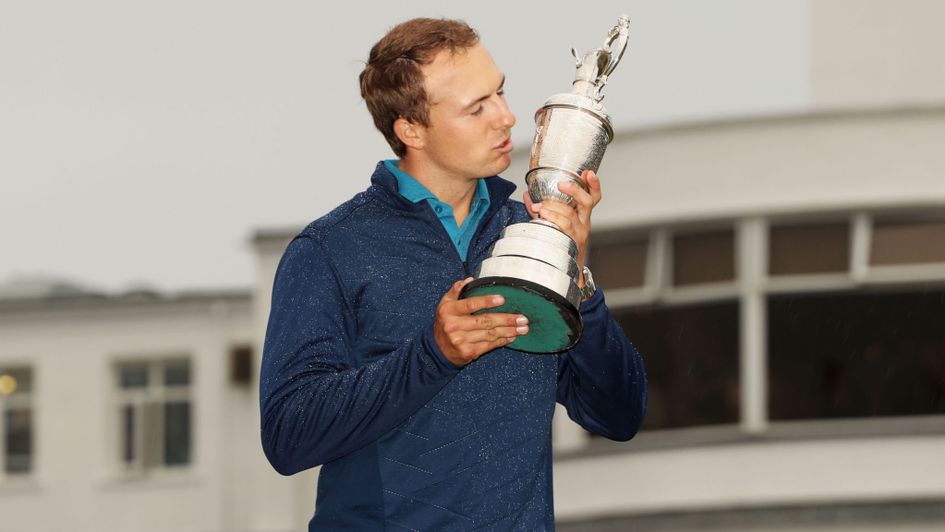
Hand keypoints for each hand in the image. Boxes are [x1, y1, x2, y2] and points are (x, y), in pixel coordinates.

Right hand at [433, 278, 528, 365]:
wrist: (438, 349)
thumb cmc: (445, 322)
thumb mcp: (445, 304)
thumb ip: (456, 290)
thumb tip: (470, 280)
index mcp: (449, 310)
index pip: (470, 304)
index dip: (486, 301)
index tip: (502, 299)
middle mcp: (454, 326)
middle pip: (484, 321)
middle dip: (506, 319)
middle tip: (522, 318)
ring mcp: (461, 341)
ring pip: (490, 334)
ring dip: (509, 331)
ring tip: (523, 328)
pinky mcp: (468, 352)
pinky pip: (489, 345)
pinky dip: (502, 341)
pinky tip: (512, 337)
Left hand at [524, 169, 601, 284]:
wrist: (568, 271)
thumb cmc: (561, 243)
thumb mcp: (555, 223)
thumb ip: (542, 208)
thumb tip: (527, 195)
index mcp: (583, 215)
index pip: (594, 197)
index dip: (594, 184)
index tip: (589, 173)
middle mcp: (584, 222)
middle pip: (587, 202)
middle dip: (575, 190)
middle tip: (561, 184)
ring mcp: (579, 233)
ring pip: (571, 215)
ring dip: (554, 208)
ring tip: (539, 206)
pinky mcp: (572, 242)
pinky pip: (563, 228)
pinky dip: (552, 219)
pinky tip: (541, 216)